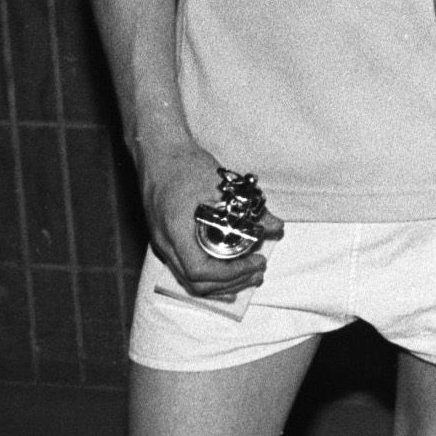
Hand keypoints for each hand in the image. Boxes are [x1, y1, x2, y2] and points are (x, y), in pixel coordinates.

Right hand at [140, 141, 278, 299]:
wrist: (159, 153)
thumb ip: (250, 211)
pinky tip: (229, 268)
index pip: (199, 271)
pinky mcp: (167, 238)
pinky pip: (186, 268)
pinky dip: (210, 274)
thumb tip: (276, 227)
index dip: (231, 274)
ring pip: (190, 279)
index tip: (255, 262)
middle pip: (195, 283)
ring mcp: (163, 242)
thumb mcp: (223, 187)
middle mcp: (165, 242)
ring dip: (222, 282)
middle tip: (258, 272)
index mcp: (175, 232)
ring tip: (249, 274)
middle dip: (231, 283)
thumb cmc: (185, 166)